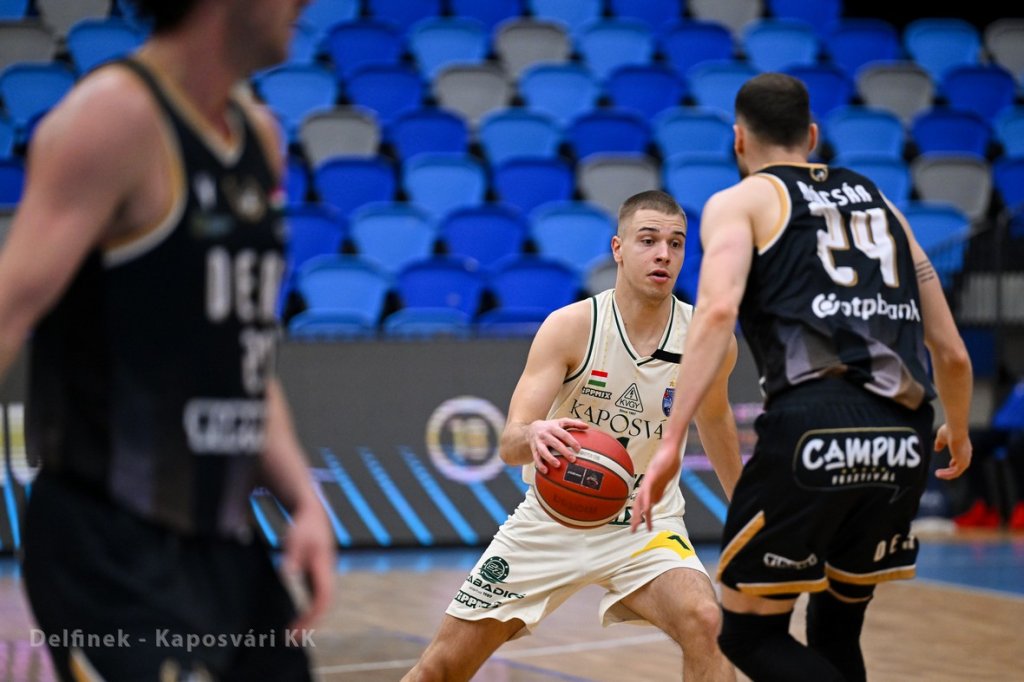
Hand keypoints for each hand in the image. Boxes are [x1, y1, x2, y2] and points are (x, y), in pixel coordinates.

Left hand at [281, 500, 335, 629]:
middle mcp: (327, 574)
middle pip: (325, 604)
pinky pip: (316, 598)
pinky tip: (297, 619)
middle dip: (311, 623)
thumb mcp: (295, 538)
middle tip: (292, 639)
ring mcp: (323, 575)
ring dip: (310, 619)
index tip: (298, 627)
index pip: (324, 597)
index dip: (313, 614)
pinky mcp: (316, 575)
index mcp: (324, 567)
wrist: (313, 513)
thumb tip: (287, 573)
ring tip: (293, 634)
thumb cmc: (304, 526)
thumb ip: (292, 556)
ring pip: (321, 603)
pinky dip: (308, 611)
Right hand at [529, 418, 587, 474]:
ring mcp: (538, 442)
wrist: (532, 428)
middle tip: (573, 459)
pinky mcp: (534, 449)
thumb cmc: (550, 426)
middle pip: (555, 443)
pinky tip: (546, 471)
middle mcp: (545, 434)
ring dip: (550, 458)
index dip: (571, 441)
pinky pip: (536, 457)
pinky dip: (540, 464)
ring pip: (543, 451)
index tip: (579, 449)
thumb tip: (587, 426)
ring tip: (558, 465)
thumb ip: (574, 423)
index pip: (564, 434)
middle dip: (564, 451)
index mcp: (553, 427)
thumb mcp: (561, 422)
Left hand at [630, 443, 680, 532]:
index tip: (637, 526)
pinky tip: (646, 510)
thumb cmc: (668, 460)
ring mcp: (649, 480)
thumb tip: (655, 502)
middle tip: (633, 531)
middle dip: (635, 518)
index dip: (638, 515)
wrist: (669, 446)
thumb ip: (659, 491)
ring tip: (638, 525)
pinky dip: (647, 501)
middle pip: (638, 503)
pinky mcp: (654, 475)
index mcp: (648, 486)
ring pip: (642, 499)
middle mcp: (646, 484)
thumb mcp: (664, 480)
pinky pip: (649, 490)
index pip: (640, 503)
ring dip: (639, 513)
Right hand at [933, 423, 971, 479]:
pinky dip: (946, 475)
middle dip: (951, 470)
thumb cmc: (950, 431)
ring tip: (937, 474)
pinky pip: (954, 473)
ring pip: (956, 472)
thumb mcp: (942, 437)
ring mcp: (965, 460)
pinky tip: (938, 474)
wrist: (955, 430)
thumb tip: (936, 449)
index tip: (950, 464)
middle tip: (941, 473)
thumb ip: (939, 444)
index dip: (955, 462)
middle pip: (960, 467)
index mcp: (964, 448)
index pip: (961, 458)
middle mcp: (966, 455)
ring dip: (946, 474)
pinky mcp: (962, 463)